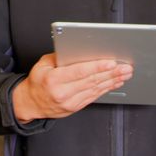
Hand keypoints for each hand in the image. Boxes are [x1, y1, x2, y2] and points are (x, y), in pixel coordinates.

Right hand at [12, 53, 132, 122]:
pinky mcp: (75, 107)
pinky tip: (115, 82)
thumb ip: (60, 56)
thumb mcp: (43, 64)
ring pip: (95, 89)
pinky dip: (106, 89)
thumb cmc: (37, 82)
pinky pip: (94, 96)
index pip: (79, 72)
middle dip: (111, 73)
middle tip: (125, 67)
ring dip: (112, 81)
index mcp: (54, 79)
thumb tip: (78, 49)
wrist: (30, 103)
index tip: (111, 62)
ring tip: (125, 74)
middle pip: (91, 81)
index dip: (97, 67)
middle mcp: (63, 92)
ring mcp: (70, 102)